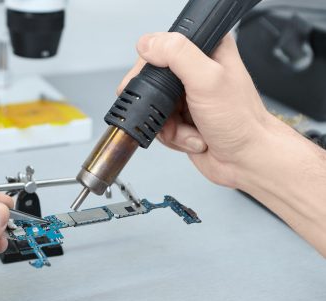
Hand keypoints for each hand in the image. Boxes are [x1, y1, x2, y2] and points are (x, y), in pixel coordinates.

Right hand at [119, 33, 325, 255]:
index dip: (151, 63)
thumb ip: (176, 55)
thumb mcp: (207, 81)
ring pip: (151, 108)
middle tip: (172, 111)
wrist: (247, 162)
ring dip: (166, 126)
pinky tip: (193, 140)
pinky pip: (158, 128)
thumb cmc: (241, 123)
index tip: (151, 79)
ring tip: (191, 129)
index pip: (162, 46)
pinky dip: (170, 138)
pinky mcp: (182, 123)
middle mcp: (195, 75)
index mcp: (205, 53)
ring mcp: (187, 101)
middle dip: (158, 104)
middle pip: (151, 81)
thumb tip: (148, 43)